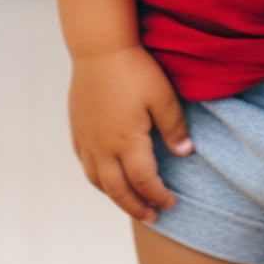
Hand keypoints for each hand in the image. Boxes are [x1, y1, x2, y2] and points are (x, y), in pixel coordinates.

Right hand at [68, 45, 193, 224]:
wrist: (99, 46)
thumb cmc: (134, 68)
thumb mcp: (163, 96)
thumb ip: (174, 126)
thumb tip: (186, 153)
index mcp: (126, 140)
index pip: (144, 181)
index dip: (158, 195)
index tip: (171, 202)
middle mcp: (102, 145)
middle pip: (117, 190)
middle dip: (136, 207)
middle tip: (152, 217)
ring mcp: (86, 137)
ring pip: (97, 180)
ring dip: (115, 196)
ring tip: (129, 202)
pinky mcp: (77, 126)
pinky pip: (84, 162)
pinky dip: (97, 176)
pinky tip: (105, 175)